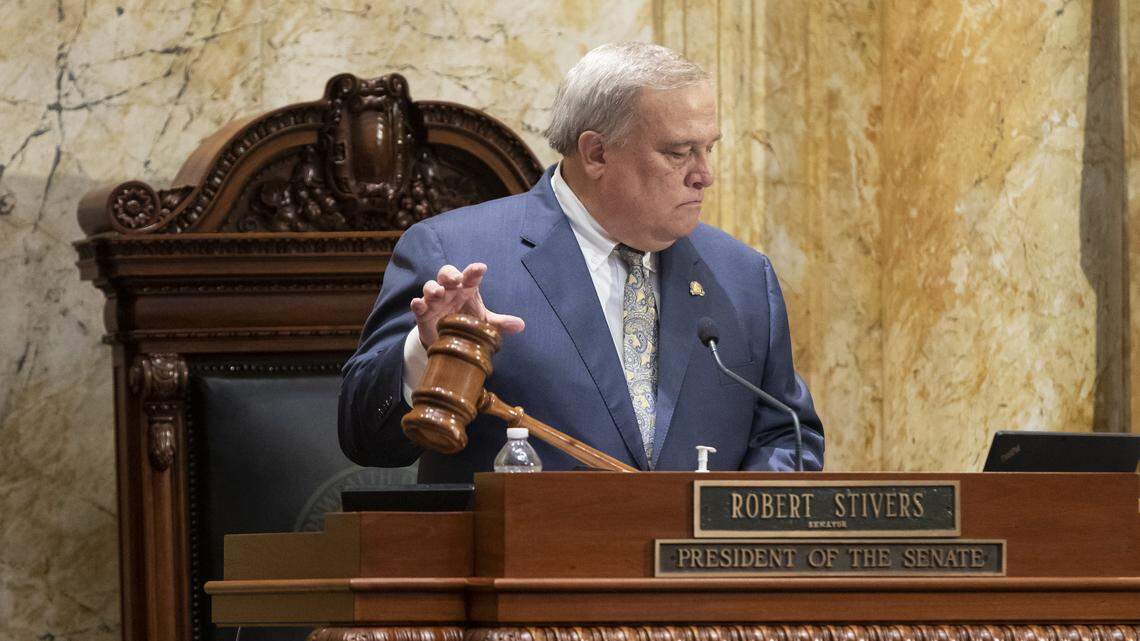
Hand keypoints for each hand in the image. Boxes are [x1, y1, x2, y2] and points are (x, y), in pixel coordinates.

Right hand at [410, 263, 524, 348]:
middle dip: (450, 274)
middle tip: (456, 279)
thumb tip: (520, 325)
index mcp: (467, 288)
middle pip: (446, 273)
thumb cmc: (468, 322)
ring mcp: (435, 301)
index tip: (481, 268)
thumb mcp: (485, 323)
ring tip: (438, 293)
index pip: (471, 275)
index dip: (474, 271)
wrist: (449, 340)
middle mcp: (450, 290)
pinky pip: (417, 305)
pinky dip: (417, 304)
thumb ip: (501, 323)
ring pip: (430, 286)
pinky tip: (419, 304)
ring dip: (433, 288)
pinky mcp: (423, 313)